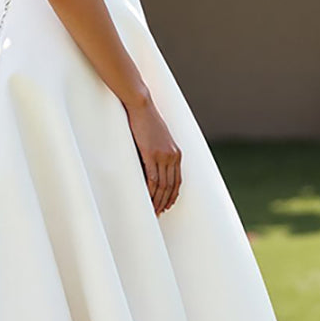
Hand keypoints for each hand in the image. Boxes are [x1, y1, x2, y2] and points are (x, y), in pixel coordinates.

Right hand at [125, 96, 181, 214]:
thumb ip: (158, 154)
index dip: (173, 195)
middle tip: (159, 213)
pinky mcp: (151, 155)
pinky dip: (151, 191)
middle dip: (165, 201)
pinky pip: (152, 179)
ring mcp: (163, 156)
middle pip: (171, 186)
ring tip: (153, 210)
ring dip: (158, 200)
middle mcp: (173, 156)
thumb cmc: (146, 122)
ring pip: (163, 185)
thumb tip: (152, 168)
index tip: (168, 205)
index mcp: (176, 153)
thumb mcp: (157, 140)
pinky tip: (147, 199)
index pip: (178, 181)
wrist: (141, 107)